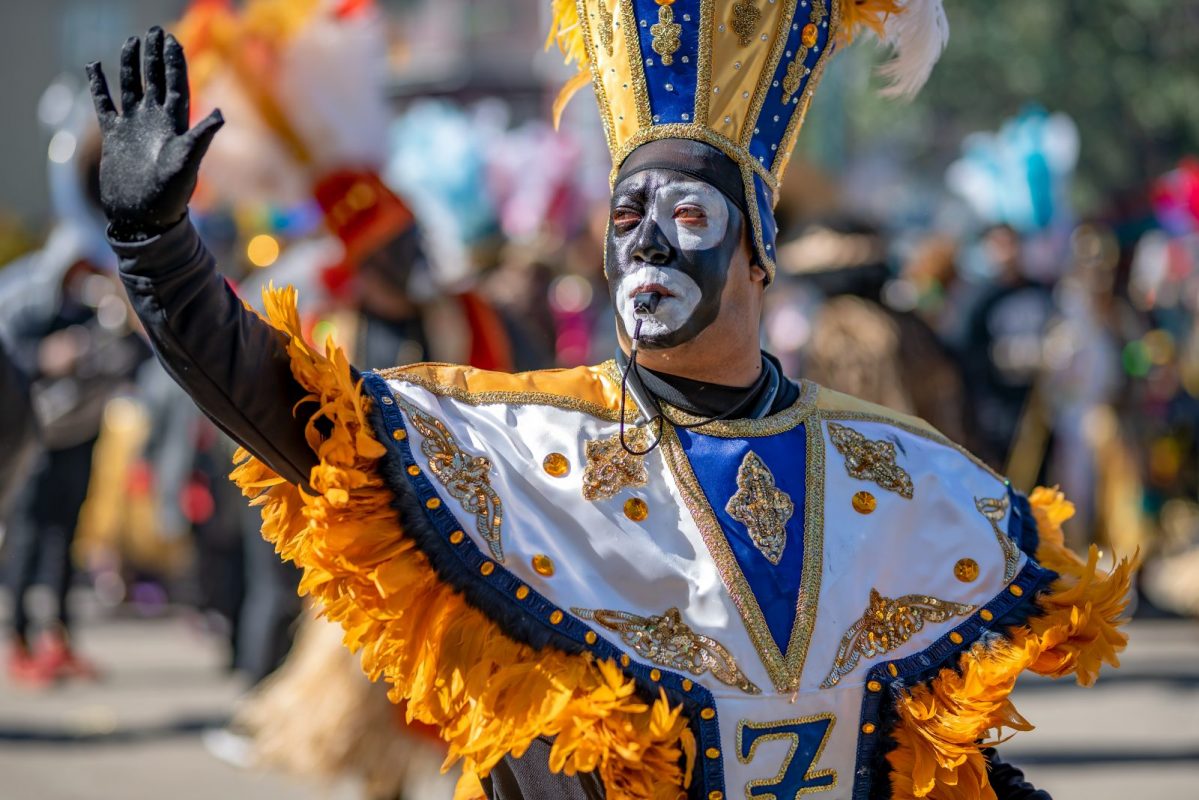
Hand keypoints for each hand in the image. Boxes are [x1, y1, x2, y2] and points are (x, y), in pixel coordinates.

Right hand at [86, 27, 222, 238]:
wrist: (144, 217)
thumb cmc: (170, 196)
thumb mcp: (188, 163)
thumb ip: (202, 136)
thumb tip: (222, 112)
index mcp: (175, 125)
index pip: (176, 85)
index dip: (174, 62)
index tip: (172, 39)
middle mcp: (156, 122)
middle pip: (155, 80)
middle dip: (155, 56)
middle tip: (155, 30)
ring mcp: (134, 128)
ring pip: (131, 88)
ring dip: (131, 65)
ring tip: (131, 41)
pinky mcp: (114, 137)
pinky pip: (105, 105)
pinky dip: (99, 86)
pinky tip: (94, 67)